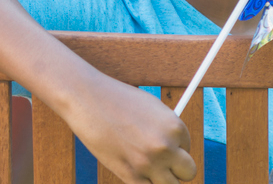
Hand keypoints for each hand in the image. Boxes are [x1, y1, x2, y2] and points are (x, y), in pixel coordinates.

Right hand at [66, 76, 196, 182]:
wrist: (84, 97)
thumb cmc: (114, 99)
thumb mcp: (148, 106)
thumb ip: (165, 128)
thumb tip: (176, 147)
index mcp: (174, 126)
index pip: (188, 149)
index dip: (174, 148)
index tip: (160, 145)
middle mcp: (165, 146)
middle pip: (188, 172)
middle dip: (175, 168)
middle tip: (159, 161)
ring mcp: (148, 163)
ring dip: (160, 178)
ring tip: (144, 164)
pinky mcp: (130, 175)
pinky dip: (142, 181)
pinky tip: (131, 168)